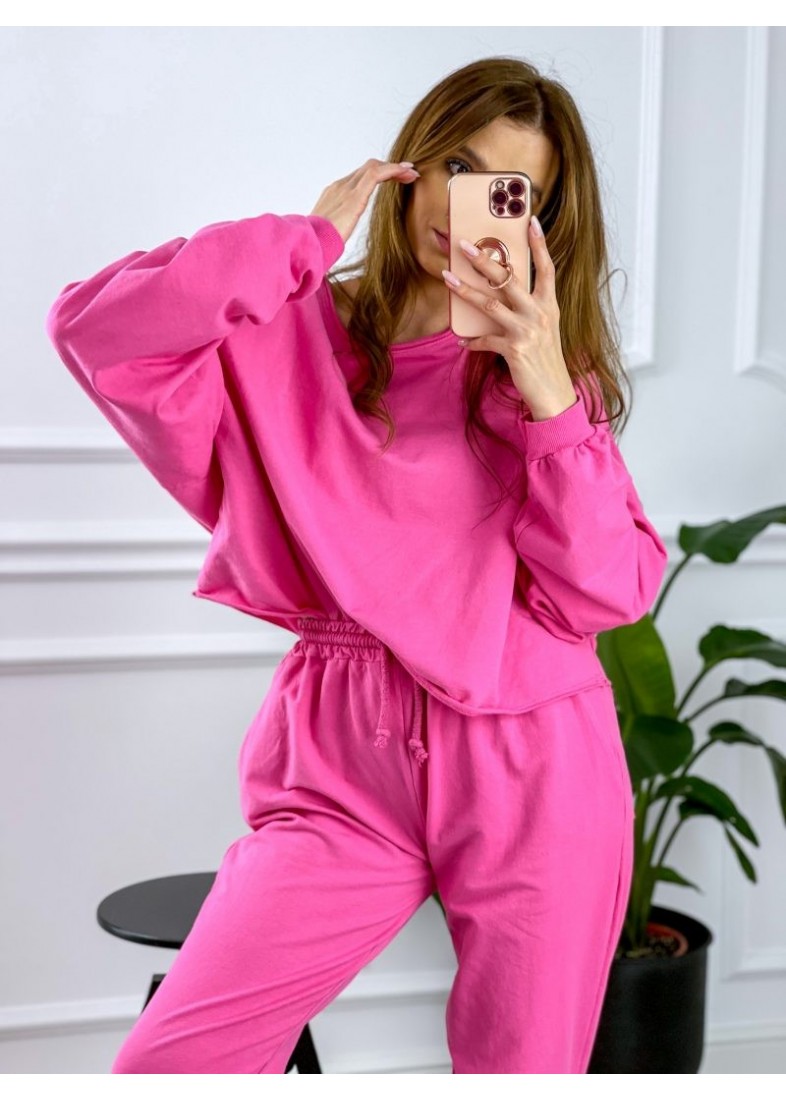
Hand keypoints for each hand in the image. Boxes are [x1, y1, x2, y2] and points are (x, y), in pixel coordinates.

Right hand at [310, 158, 419, 244]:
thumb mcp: (330, 232)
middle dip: (390, 169)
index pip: (359, 177)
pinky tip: (406, 173)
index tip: (394, 180)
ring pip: (374, 167)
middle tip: (408, 174)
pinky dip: (394, 170)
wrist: (308, 244)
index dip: (378, 175)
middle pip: (368, 168)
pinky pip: (377, 175)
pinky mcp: (354, 196)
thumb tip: (338, 235)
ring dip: (396, 168)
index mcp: (333, 194)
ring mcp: (346, 189)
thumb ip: (337, 227)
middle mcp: (340, 186)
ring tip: (412, 173)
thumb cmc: (317, 244)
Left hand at [442, 217, 576, 420]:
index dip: (539, 244)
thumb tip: (499, 295)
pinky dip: (471, 341)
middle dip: (484, 259)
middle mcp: (539, 313)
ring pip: (489, 303)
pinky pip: (485, 339)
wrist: (554, 393)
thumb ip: (528, 309)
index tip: (531, 221)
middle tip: (464, 245)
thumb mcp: (543, 329)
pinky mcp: (514, 350)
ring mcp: (527, 331)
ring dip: (465, 290)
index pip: (546, 268)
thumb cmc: (545, 360)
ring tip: (446, 277)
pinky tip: (461, 340)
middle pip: (508, 278)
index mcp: (549, 305)